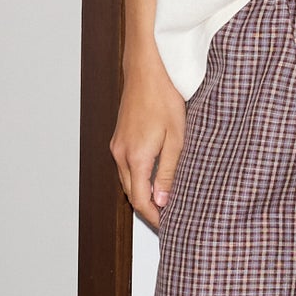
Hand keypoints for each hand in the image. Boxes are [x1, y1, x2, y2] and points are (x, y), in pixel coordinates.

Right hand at [111, 58, 185, 230]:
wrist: (147, 69)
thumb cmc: (165, 98)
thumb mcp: (176, 138)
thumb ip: (168, 172)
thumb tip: (161, 202)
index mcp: (136, 157)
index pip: (140, 200)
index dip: (154, 218)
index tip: (168, 226)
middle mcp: (121, 154)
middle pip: (131, 194)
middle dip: (148, 209)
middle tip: (170, 219)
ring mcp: (118, 145)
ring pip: (128, 180)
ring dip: (143, 194)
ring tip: (164, 201)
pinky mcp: (120, 137)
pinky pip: (126, 167)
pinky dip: (138, 178)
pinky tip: (154, 178)